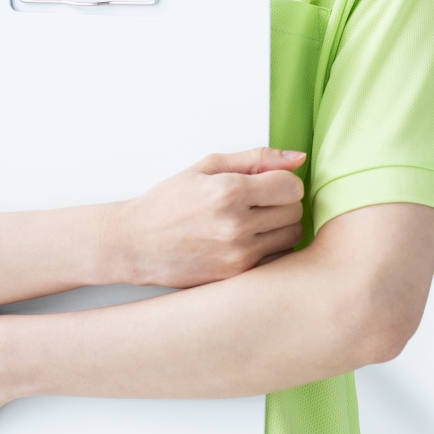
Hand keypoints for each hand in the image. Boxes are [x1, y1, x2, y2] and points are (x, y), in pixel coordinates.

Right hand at [109, 148, 306, 288]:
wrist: (136, 243)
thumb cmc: (168, 202)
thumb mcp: (206, 167)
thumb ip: (255, 159)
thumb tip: (297, 158)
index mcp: (229, 191)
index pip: (291, 186)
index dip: (282, 181)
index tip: (268, 183)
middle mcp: (236, 225)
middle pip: (294, 211)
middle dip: (282, 202)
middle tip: (259, 202)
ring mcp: (237, 255)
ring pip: (291, 237)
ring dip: (280, 227)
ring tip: (254, 221)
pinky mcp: (236, 276)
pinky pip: (276, 260)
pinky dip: (269, 249)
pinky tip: (247, 241)